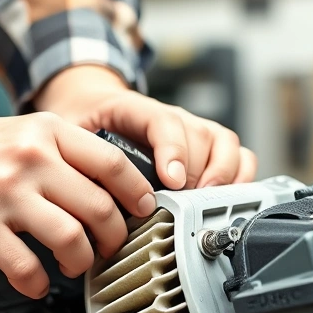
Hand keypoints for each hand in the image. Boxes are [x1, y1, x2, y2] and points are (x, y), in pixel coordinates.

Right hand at [0, 112, 156, 298]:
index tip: (143, 212)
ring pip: (69, 238)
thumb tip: (111, 190)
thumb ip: (63, 155)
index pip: (113, 164)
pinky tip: (35, 283)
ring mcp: (4, 195)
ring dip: (79, 263)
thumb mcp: (22, 133)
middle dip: (112, 239)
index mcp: (47, 133)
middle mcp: (30, 160)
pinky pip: (25, 267)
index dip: (138, 194)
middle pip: (99, 207)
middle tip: (107, 249)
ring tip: (72, 267)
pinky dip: (37, 283)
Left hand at [34, 65, 257, 189]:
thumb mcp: (71, 137)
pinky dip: (241, 175)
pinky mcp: (208, 144)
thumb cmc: (83, 124)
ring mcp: (193, 128)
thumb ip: (80, 160)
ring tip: (204, 204)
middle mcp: (171, 116)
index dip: (173, 151)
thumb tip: (91, 198)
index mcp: (134, 108)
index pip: (164, 122)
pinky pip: (238, 153)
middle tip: (183, 206)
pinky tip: (228, 196)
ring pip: (223, 143)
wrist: (93, 106)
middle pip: (199, 137)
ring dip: (220, 176)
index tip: (173, 180)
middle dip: (194, 175)